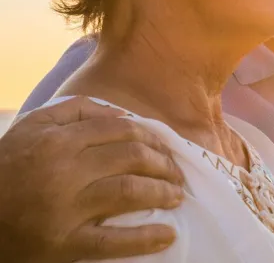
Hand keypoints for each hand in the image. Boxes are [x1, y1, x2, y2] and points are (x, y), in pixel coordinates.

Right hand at [0, 96, 184, 261]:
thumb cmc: (9, 167)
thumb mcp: (33, 126)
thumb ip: (76, 111)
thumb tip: (122, 114)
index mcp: (59, 140)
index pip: (121, 130)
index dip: (151, 137)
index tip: (165, 147)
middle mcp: (64, 171)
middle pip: (131, 157)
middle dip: (163, 163)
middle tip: (176, 172)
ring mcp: (65, 208)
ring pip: (129, 191)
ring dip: (162, 192)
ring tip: (177, 195)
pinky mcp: (63, 243)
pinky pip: (112, 240)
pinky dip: (145, 238)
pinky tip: (168, 235)